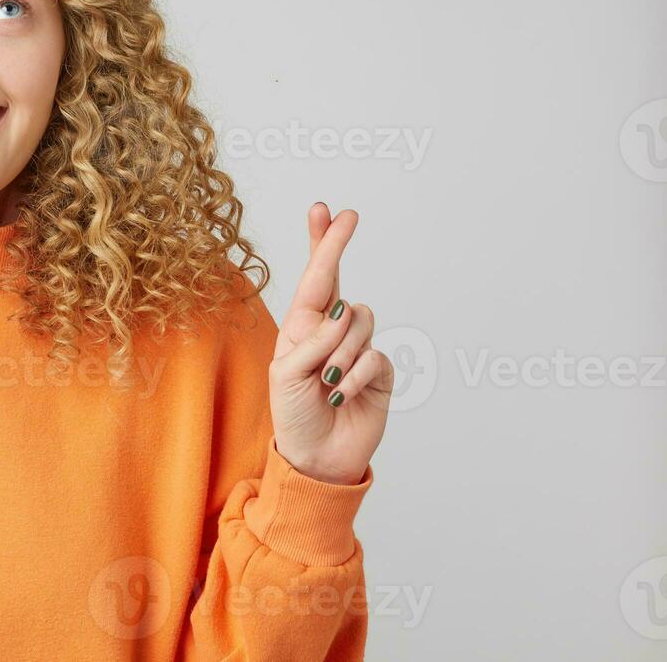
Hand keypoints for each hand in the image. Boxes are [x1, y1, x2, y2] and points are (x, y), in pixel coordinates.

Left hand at [268, 203, 392, 484]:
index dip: (320, 244)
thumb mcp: (286, 374)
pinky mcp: (380, 371)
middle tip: (347, 216)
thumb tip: (344, 311)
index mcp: (301, 327)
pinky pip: (374, 356)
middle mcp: (330, 330)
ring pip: (360, 320)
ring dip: (340, 351)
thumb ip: (312, 340)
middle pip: (340, 280)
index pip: (312, 279)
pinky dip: (354, 376)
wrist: (317, 456)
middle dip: (336, 245)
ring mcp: (357, 348)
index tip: (325, 210)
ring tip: (325, 382)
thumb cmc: (293, 413)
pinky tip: (340, 396)